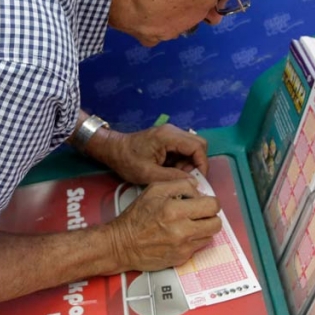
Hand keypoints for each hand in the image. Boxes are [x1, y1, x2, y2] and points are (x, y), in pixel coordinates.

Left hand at [86, 124, 207, 184]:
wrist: (113, 150)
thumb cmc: (127, 161)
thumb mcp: (148, 174)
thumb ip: (172, 177)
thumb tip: (192, 182)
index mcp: (168, 136)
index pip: (198, 147)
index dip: (202, 164)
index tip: (197, 180)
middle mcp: (173, 131)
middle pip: (198, 145)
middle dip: (196, 163)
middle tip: (185, 177)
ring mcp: (171, 134)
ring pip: (192, 148)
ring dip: (188, 163)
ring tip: (174, 175)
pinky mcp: (168, 139)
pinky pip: (183, 149)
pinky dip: (181, 161)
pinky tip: (169, 170)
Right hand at [107, 178, 220, 271]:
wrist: (123, 245)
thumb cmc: (136, 217)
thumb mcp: (154, 190)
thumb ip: (179, 184)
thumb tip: (198, 188)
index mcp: (175, 210)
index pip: (212, 206)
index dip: (209, 202)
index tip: (202, 202)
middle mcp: (182, 230)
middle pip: (216, 223)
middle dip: (210, 216)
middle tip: (199, 214)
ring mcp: (183, 247)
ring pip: (210, 235)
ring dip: (203, 229)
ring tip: (188, 224)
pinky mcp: (182, 258)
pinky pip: (199, 247)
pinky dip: (193, 240)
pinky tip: (180, 236)